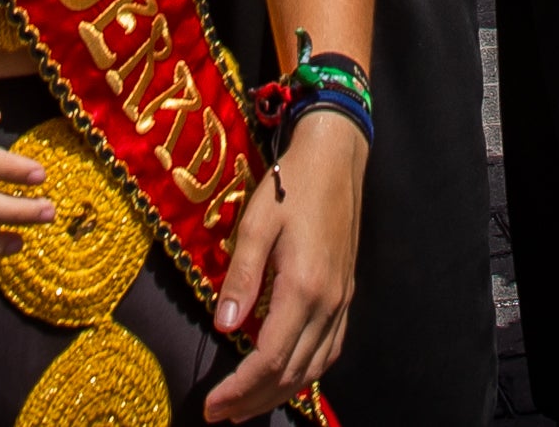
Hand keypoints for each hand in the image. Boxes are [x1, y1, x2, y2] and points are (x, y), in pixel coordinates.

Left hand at [203, 111, 362, 420]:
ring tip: (248, 406)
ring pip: (314, 368)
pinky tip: (287, 376)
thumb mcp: (257, 225)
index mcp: (304, 288)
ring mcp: (342, 301)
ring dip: (280, 393)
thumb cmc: (290, 186)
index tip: (212, 405)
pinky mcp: (346, 294)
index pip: (268, 359)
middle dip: (254, 400)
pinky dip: (306, 373)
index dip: (239, 388)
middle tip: (221, 415)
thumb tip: (224, 326)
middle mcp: (328, 303)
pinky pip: (330, 349)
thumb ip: (242, 277)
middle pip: (292, 373)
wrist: (336, 157)